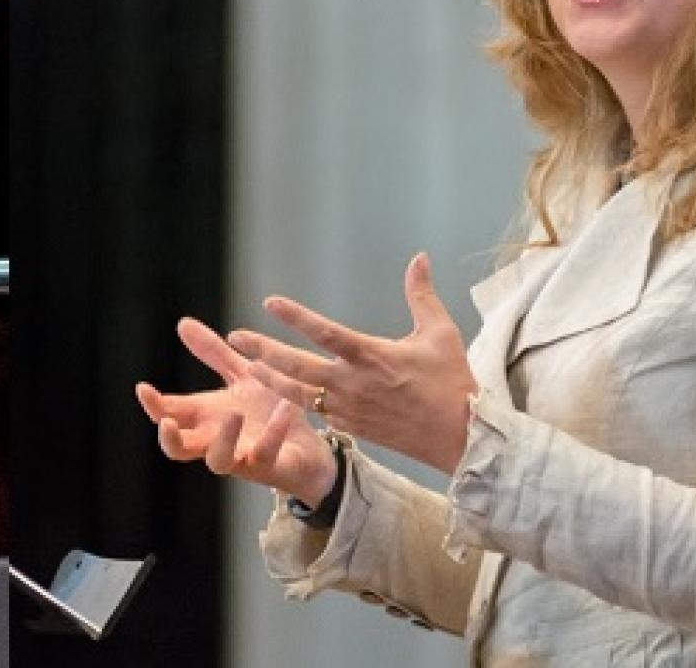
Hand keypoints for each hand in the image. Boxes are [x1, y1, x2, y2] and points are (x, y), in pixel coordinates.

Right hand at [136, 317, 336, 504]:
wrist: (310, 445)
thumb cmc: (268, 412)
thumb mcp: (241, 375)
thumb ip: (213, 353)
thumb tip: (182, 323)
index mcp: (206, 418)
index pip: (170, 414)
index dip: (153, 404)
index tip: (143, 387)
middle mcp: (217, 441)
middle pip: (179, 449)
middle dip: (169, 438)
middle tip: (166, 421)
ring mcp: (241, 457)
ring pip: (218, 461)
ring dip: (224, 439)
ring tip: (234, 414)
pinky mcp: (269, 467)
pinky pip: (265, 454)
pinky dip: (273, 433)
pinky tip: (284, 409)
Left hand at [229, 253, 477, 474]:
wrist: (460, 437)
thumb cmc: (452, 381)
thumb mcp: (441, 332)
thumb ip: (421, 294)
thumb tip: (419, 257)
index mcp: (373, 356)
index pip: (325, 332)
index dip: (296, 317)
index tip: (270, 303)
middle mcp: (354, 383)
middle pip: (298, 366)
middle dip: (264, 351)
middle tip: (235, 338)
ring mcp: (349, 408)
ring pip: (299, 393)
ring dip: (271, 379)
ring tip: (246, 367)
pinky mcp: (352, 426)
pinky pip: (316, 411)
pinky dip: (295, 401)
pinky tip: (280, 391)